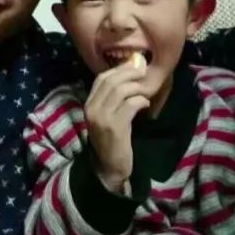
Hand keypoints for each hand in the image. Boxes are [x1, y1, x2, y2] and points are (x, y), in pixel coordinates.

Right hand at [84, 55, 149, 192]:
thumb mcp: (106, 117)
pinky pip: (130, 105)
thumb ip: (112, 99)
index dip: (118, 69)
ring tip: (145, 92)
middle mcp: (92, 109)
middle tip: (143, 73)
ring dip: (137, 88)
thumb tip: (129, 75)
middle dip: (129, 73)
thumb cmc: (111, 140)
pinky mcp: (115, 127)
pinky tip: (145, 104)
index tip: (133, 66)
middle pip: (111, 81)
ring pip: (121, 91)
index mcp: (88, 104)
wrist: (109, 167)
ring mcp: (102, 118)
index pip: (101, 78)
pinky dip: (140, 101)